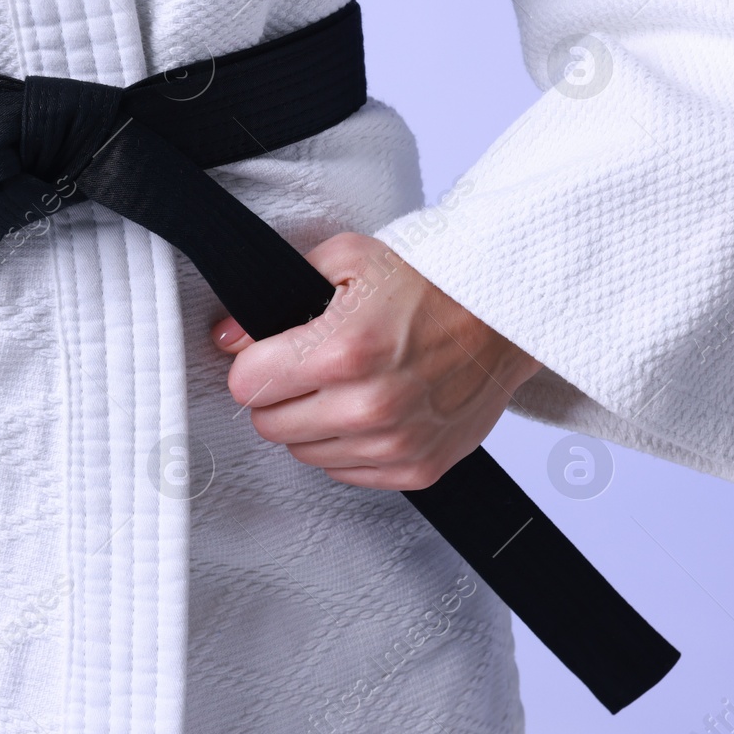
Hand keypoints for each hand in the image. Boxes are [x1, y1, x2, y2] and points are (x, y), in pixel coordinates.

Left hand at [214, 232, 540, 490]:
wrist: (505, 316)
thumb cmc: (431, 284)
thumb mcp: (347, 261)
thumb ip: (278, 293)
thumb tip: (228, 337)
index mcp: (344, 350)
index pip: (248, 384)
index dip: (251, 364)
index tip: (269, 354)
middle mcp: (368, 404)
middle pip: (269, 424)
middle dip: (278, 394)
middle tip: (306, 368)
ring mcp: (395, 442)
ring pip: (303, 453)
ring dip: (311, 422)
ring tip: (344, 385)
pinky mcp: (417, 468)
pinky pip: (346, 472)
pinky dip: (347, 445)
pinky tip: (368, 409)